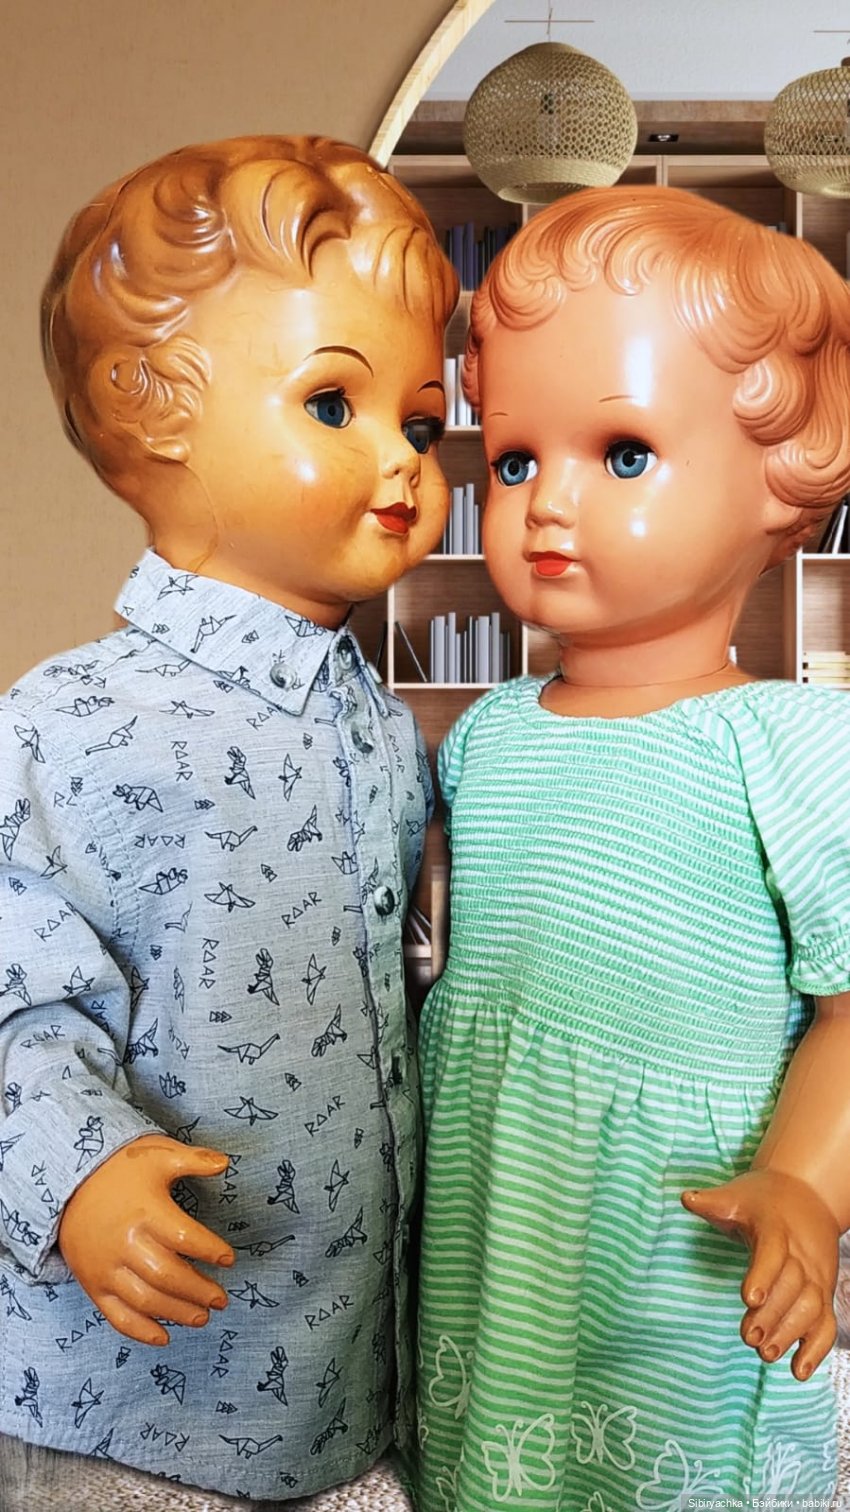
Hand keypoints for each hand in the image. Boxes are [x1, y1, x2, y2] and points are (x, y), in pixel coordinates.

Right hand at [59, 1133, 234, 1345]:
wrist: (69, 1184)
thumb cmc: (120, 1170)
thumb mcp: (157, 1154)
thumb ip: (193, 1159)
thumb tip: (225, 1163)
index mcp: (145, 1212)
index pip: (184, 1239)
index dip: (210, 1251)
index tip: (229, 1259)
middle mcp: (125, 1244)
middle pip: (167, 1276)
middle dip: (199, 1291)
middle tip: (221, 1298)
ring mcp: (107, 1268)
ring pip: (145, 1301)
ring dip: (177, 1313)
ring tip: (203, 1316)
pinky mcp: (93, 1284)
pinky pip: (116, 1316)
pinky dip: (141, 1332)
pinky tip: (164, 1337)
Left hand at [682, 1169, 839, 1379]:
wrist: (806, 1195)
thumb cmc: (762, 1199)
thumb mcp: (737, 1195)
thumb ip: (713, 1202)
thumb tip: (686, 1198)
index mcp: (776, 1228)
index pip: (773, 1252)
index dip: (763, 1275)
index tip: (748, 1298)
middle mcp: (801, 1254)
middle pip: (793, 1286)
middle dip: (772, 1315)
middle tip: (749, 1338)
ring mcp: (815, 1276)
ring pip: (811, 1307)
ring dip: (790, 1333)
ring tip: (766, 1355)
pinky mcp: (823, 1293)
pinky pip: (827, 1322)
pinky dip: (817, 1348)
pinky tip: (799, 1371)